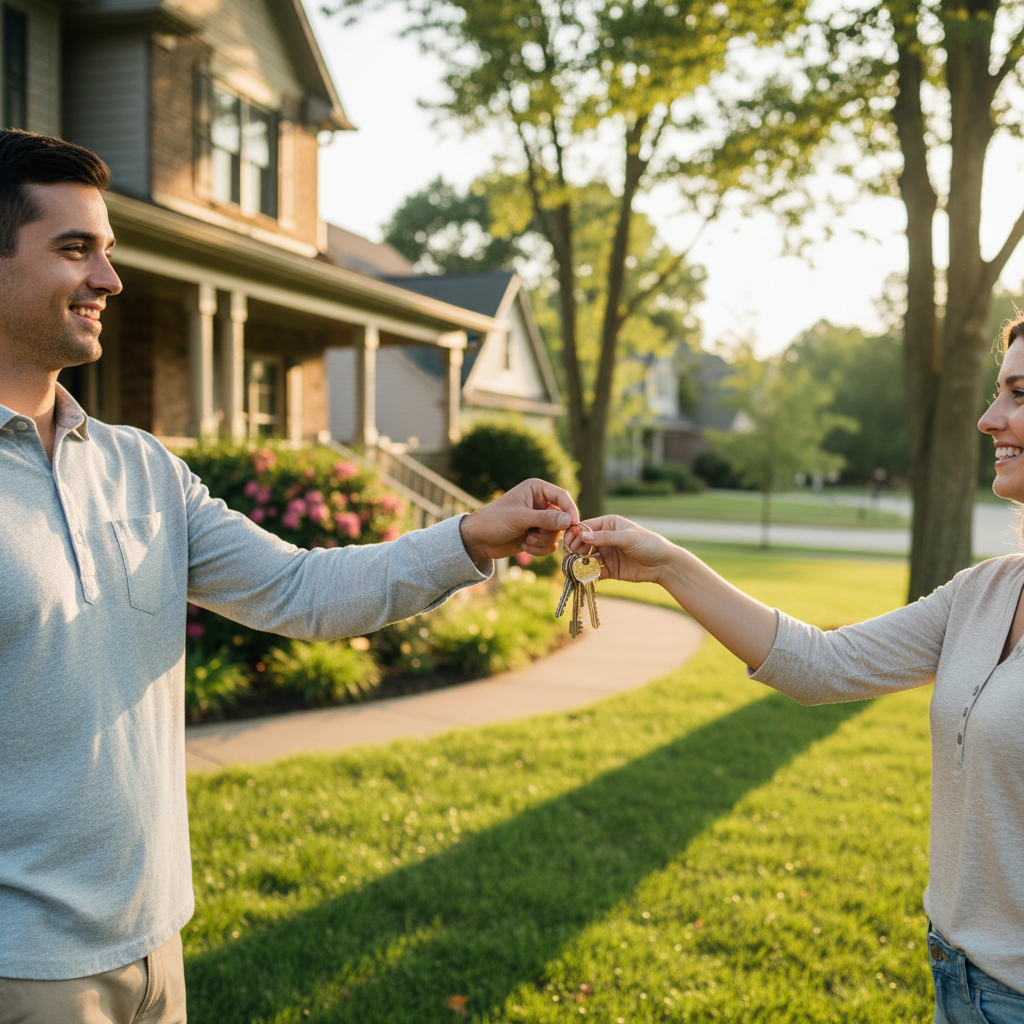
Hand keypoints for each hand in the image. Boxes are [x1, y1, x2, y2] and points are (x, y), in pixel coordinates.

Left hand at [459, 478, 579, 563]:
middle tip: (533, 535)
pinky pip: (551, 544)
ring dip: (542, 541)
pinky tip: (525, 546)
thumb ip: (545, 519)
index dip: (570, 510)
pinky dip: (540, 549)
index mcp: (536, 489)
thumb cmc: (494, 522)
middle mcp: (540, 503)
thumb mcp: (520, 518)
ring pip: (557, 533)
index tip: (574, 525)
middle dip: (549, 531)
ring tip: (525, 540)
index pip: (562, 496)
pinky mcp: (537, 535)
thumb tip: (570, 521)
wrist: (478, 541)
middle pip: (563, 518)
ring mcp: (539, 520)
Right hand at [565, 515, 677, 583]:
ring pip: (587, 558)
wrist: (664, 565)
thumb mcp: (627, 538)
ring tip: (575, 567)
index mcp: (609, 524)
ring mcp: (607, 554)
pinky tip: (585, 576)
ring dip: (580, 563)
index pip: (587, 527)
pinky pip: (595, 572)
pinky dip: (589, 574)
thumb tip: (582, 535)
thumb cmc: (649, 544)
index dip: (576, 534)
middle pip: (584, 543)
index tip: (569, 542)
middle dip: (576, 549)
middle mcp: (606, 538)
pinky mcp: (610, 569)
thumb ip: (605, 537)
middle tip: (570, 556)